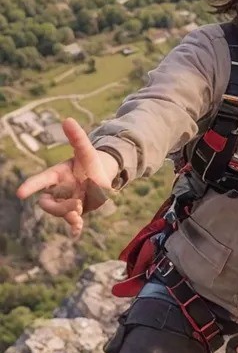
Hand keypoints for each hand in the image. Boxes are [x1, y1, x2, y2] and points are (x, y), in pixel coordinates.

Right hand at [16, 117, 118, 237]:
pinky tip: (76, 232)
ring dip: (69, 215)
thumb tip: (67, 119)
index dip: (30, 186)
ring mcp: (66, 202)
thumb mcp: (87, 152)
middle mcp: (59, 190)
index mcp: (57, 175)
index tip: (20, 194)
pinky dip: (73, 228)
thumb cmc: (91, 163)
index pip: (41, 180)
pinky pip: (71, 224)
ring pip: (59, 212)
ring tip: (81, 210)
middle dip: (59, 206)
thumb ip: (77, 138)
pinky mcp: (76, 213)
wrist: (103, 178)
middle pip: (47, 202)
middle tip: (78, 204)